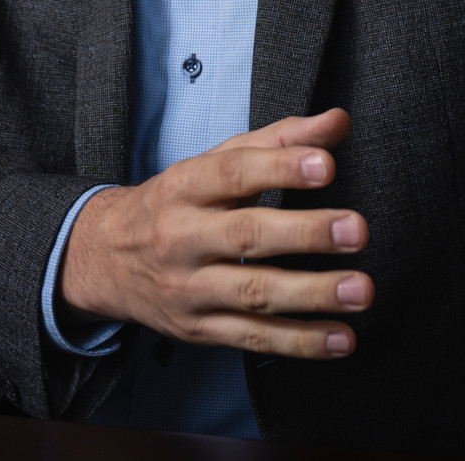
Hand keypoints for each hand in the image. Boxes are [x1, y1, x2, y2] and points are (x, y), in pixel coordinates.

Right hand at [59, 109, 371, 358]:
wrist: (103, 258)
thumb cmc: (176, 202)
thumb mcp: (214, 162)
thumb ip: (280, 140)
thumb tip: (338, 122)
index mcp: (185, 186)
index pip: (233, 173)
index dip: (280, 168)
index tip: (326, 165)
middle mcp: (183, 238)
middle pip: (247, 235)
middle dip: (306, 233)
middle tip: (356, 230)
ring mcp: (189, 289)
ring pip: (254, 294)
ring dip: (313, 295)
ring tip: (361, 289)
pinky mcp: (199, 329)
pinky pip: (253, 337)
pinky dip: (300, 342)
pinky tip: (341, 338)